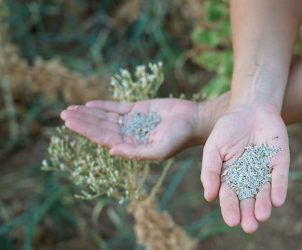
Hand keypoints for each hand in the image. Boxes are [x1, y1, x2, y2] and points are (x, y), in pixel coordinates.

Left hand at [60, 98, 200, 159]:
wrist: (193, 120)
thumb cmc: (179, 138)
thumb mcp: (159, 150)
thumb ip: (136, 153)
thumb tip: (111, 151)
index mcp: (132, 146)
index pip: (104, 138)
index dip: (86, 130)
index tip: (70, 123)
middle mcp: (130, 134)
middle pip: (101, 127)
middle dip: (83, 121)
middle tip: (63, 114)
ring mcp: (133, 121)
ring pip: (106, 116)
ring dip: (89, 113)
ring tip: (71, 109)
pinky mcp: (139, 108)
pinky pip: (117, 107)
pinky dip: (104, 105)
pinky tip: (90, 104)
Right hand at [201, 103, 289, 232]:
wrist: (250, 108)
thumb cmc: (228, 128)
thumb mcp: (213, 148)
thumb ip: (209, 171)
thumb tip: (209, 197)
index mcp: (230, 177)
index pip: (230, 196)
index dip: (230, 208)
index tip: (232, 220)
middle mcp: (248, 178)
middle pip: (248, 199)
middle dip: (248, 213)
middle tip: (249, 227)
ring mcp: (264, 171)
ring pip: (264, 192)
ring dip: (263, 205)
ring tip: (262, 216)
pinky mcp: (279, 162)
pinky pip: (279, 177)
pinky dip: (278, 189)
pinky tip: (276, 201)